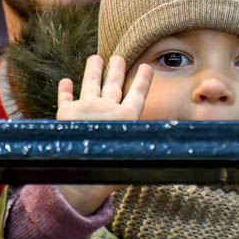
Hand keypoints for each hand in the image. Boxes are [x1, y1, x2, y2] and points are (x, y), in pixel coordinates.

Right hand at [55, 55, 152, 214]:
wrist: (79, 182)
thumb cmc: (107, 172)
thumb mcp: (132, 160)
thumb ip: (148, 155)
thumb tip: (173, 159)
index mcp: (123, 119)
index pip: (136, 96)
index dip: (142, 82)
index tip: (148, 67)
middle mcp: (105, 113)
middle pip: (113, 86)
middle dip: (116, 71)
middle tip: (119, 56)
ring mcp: (85, 113)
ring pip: (90, 87)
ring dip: (93, 73)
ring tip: (96, 58)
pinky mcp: (67, 117)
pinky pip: (66, 101)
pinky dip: (65, 91)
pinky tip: (65, 81)